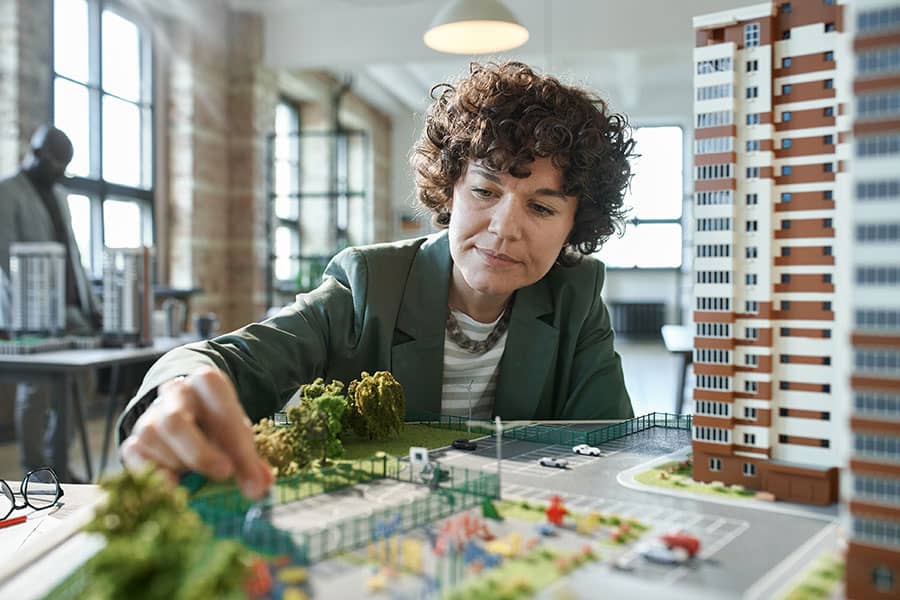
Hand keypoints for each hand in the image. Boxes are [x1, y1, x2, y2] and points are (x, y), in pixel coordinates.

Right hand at [120, 368, 273, 498]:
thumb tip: (261, 488)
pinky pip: (133, 452)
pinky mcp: (136, 437)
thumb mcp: (239, 436)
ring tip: (195, 474)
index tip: (234, 470)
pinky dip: (149, 471)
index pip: (218, 405)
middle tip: (223, 475)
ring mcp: (151, 414)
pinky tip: (170, 486)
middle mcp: (175, 392)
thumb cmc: (218, 426)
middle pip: (174, 421)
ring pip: (151, 436)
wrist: (191, 413)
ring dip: (176, 462)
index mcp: (207, 383)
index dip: (229, 440)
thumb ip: (251, 462)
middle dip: (199, 453)